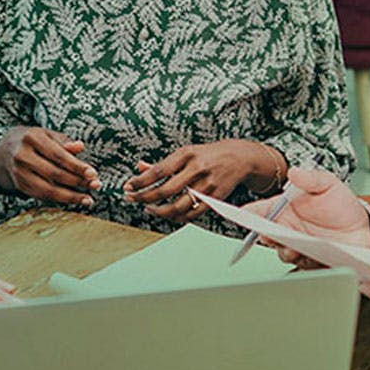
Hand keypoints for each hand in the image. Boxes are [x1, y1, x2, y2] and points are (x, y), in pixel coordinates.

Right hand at [0, 126, 99, 205]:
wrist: (7, 148)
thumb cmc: (37, 140)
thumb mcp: (49, 134)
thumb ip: (65, 142)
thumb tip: (80, 147)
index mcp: (32, 138)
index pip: (58, 155)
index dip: (76, 166)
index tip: (93, 173)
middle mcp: (22, 156)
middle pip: (53, 173)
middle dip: (77, 182)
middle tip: (96, 186)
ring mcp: (18, 173)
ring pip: (47, 189)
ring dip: (70, 196)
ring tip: (88, 199)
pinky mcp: (19, 185)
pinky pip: (41, 196)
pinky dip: (59, 199)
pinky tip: (74, 200)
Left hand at [122, 140, 261, 223]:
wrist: (240, 157)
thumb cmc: (209, 154)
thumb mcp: (186, 152)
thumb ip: (163, 163)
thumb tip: (139, 168)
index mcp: (188, 154)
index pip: (158, 171)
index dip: (140, 181)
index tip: (128, 186)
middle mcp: (197, 169)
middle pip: (165, 190)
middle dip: (144, 197)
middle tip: (133, 199)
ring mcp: (207, 185)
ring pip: (177, 206)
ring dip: (159, 211)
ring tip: (149, 209)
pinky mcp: (214, 198)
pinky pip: (191, 214)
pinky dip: (176, 217)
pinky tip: (168, 214)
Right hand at [243, 167, 369, 266]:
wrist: (365, 227)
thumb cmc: (343, 204)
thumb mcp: (328, 184)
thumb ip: (311, 178)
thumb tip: (294, 172)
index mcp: (285, 209)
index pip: (259, 212)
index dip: (247, 215)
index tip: (241, 215)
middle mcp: (288, 229)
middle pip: (266, 236)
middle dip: (268, 236)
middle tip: (274, 233)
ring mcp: (298, 246)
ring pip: (283, 253)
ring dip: (288, 250)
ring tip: (299, 245)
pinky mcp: (310, 261)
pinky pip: (302, 266)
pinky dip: (306, 262)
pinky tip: (317, 254)